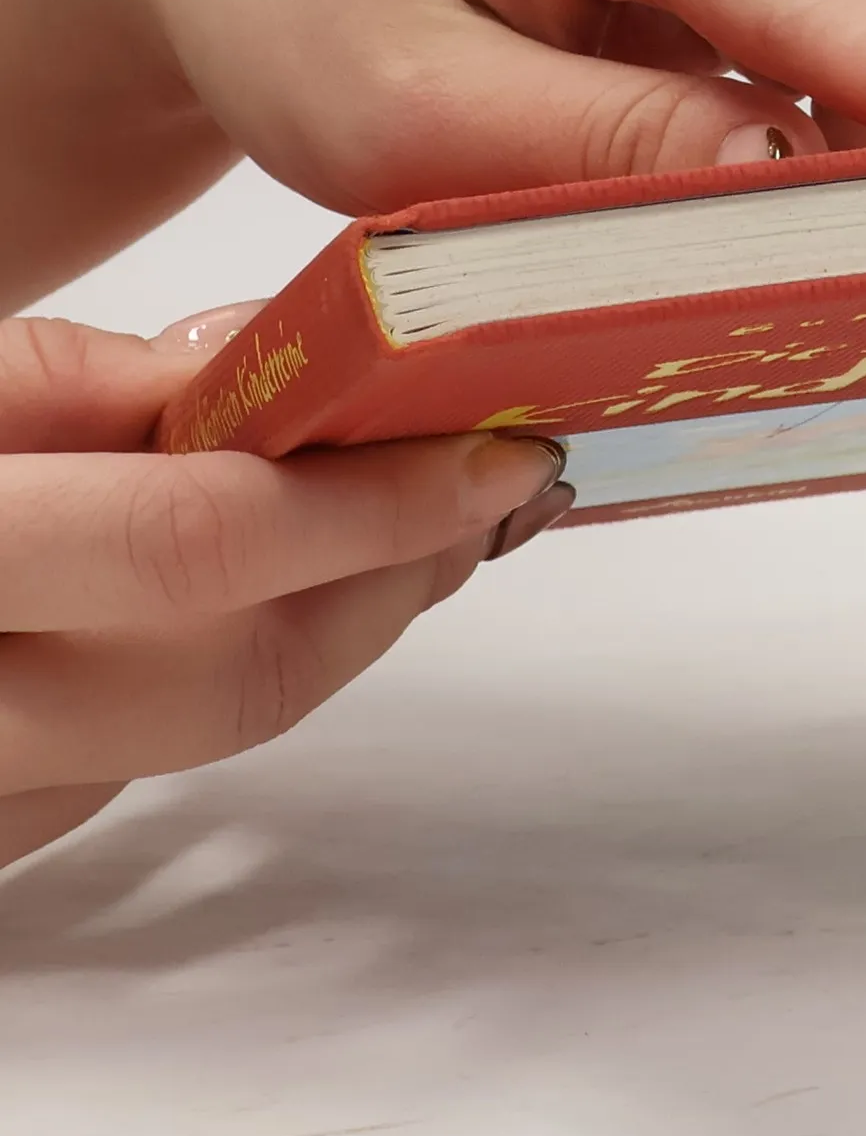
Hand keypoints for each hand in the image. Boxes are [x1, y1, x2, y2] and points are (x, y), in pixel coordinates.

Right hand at [0, 311, 568, 870]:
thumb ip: (99, 386)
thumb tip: (284, 370)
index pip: (191, 539)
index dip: (371, 499)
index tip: (497, 449)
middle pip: (234, 672)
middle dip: (394, 577)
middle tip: (488, 488)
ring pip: (210, 730)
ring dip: (349, 625)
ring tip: (423, 527)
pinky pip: (148, 765)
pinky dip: (255, 671)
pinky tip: (311, 592)